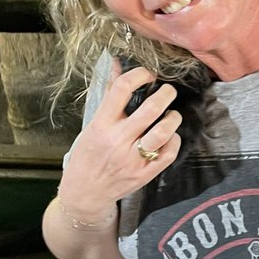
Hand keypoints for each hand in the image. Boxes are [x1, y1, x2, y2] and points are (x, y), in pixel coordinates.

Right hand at [58, 59, 181, 220]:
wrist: (84, 194)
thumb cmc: (87, 154)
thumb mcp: (92, 124)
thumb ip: (109, 95)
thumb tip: (118, 64)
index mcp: (101, 125)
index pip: (122, 89)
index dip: (140, 75)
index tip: (148, 75)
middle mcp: (117, 141)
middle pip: (151, 109)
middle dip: (166, 94)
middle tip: (168, 91)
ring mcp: (132, 159)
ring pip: (163, 131)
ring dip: (173, 118)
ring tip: (171, 114)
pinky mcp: (145, 174)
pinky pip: (169, 152)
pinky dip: (174, 140)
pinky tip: (168, 136)